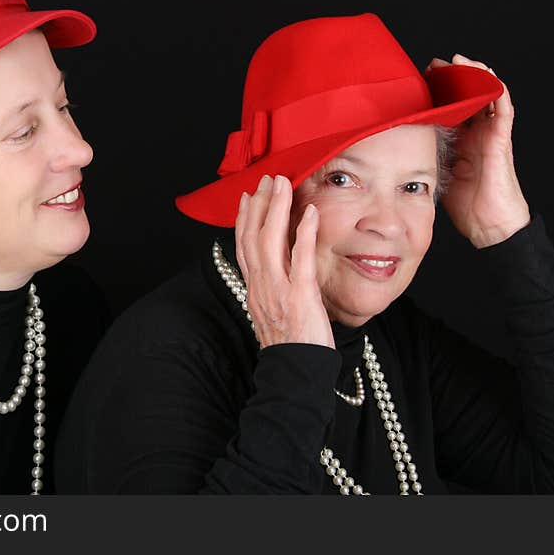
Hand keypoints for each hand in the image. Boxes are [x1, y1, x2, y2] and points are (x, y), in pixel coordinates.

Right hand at [234, 174, 334, 349]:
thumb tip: (276, 272)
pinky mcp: (299, 295)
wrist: (294, 375)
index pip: (244, 247)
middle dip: (258, 205)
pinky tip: (310, 212)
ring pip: (269, 241)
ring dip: (276, 208)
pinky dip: (303, 232)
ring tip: (283, 184)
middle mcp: (261, 286)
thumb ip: (272, 290)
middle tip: (266, 180)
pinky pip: (299, 258)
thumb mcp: (274, 314)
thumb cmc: (290, 348)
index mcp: (255, 290)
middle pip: (252, 237)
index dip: (244, 219)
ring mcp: (278, 289)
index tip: (248, 198)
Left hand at [426, 54, 530, 247]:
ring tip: (458, 62)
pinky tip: (485, 76)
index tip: (417, 78)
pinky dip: (495, 90)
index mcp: (460, 139)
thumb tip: (390, 152)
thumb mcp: (435, 173)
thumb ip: (421, 158)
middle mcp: (476, 133)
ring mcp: (490, 134)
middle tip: (433, 65)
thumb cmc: (465, 204)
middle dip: (452, 77)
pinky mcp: (501, 140)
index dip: (436, 91)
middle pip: (467, 96)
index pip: (449, 107)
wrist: (489, 225)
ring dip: (474, 76)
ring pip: (487, 95)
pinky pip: (503, 109)